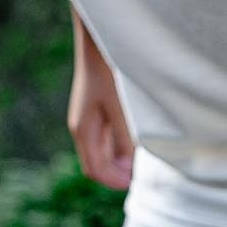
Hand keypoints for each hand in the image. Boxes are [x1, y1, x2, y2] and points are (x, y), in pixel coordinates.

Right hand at [68, 34, 135, 190]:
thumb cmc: (109, 72)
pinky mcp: (96, 113)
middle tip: (144, 177)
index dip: (115, 182)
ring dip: (119, 163)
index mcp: (84, 130)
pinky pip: (106, 141)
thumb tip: (127, 168)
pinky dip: (119, 150)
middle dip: (117, 176)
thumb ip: (124, 138)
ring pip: (102, 154)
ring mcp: (88, 121)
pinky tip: (137, 145)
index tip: (137, 183)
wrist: (99, 42)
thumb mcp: (120, 107)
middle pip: (97, 166)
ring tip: (143, 163)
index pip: (95, 170)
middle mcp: (83, 129)